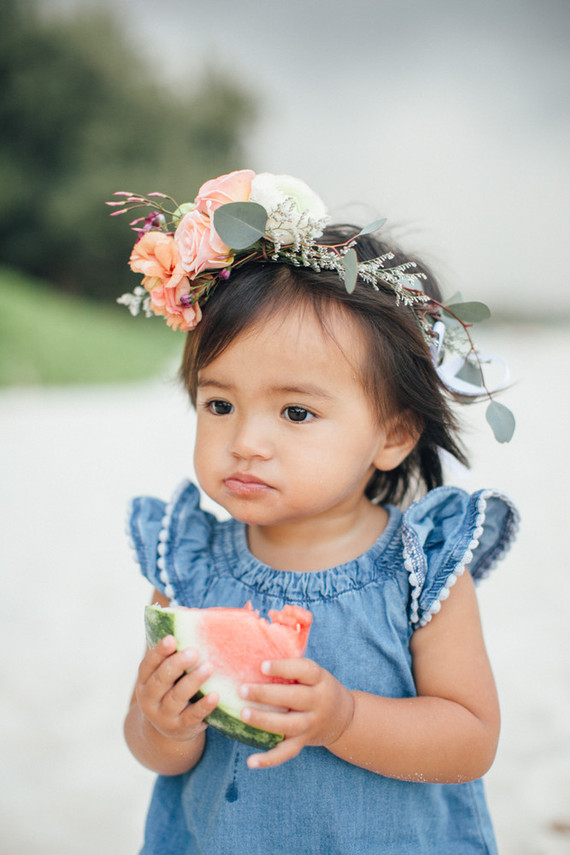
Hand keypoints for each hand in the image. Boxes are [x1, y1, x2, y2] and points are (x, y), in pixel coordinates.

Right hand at [135, 635, 218, 742]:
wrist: (171, 728)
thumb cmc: (173, 687)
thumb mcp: (169, 671)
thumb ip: (175, 645)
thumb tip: (189, 609)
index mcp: (146, 679)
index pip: (148, 664)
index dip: (158, 652)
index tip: (171, 639)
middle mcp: (150, 698)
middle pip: (160, 680)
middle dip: (176, 665)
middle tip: (193, 651)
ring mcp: (164, 715)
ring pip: (176, 697)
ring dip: (192, 681)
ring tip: (208, 667)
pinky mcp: (182, 727)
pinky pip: (193, 716)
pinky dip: (204, 706)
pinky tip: (215, 695)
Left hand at [239, 658, 353, 768]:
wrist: (344, 718)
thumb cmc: (318, 688)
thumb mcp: (315, 674)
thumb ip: (292, 668)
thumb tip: (254, 655)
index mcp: (320, 680)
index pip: (304, 671)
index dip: (283, 668)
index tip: (262, 665)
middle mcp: (318, 702)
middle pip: (293, 698)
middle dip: (266, 694)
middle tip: (242, 689)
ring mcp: (311, 724)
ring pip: (288, 725)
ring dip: (264, 721)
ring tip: (243, 714)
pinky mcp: (304, 742)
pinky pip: (286, 752)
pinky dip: (268, 759)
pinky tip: (250, 761)